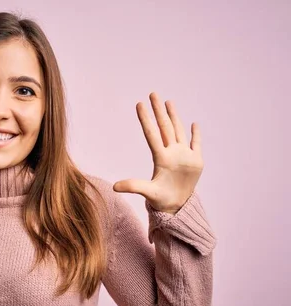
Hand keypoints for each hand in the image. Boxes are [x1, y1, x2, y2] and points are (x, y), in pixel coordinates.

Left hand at [113, 92, 203, 213]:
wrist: (176, 206)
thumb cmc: (160, 199)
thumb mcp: (147, 192)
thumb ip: (133, 186)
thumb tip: (114, 187)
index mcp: (160, 158)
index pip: (151, 134)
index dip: (145, 119)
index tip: (139, 104)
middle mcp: (171, 153)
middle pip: (164, 127)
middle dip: (159, 111)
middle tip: (153, 93)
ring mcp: (184, 155)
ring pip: (178, 131)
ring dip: (174, 116)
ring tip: (168, 102)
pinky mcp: (196, 161)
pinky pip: (196, 144)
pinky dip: (196, 135)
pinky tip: (194, 124)